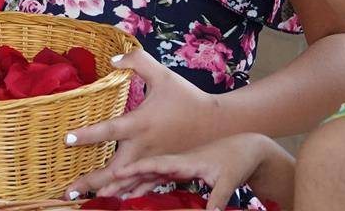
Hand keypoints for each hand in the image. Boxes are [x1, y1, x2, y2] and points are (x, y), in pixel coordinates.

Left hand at [65, 50, 220, 197]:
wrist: (217, 125)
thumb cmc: (186, 97)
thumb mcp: (162, 74)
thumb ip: (137, 62)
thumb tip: (113, 60)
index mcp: (140, 123)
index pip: (109, 131)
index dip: (87, 135)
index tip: (67, 139)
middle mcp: (143, 148)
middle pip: (112, 171)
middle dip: (90, 181)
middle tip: (67, 191)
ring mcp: (152, 163)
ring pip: (124, 184)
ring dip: (103, 192)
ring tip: (80, 199)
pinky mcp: (161, 171)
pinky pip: (139, 186)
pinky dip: (124, 193)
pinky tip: (110, 198)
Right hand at [112, 133, 282, 210]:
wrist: (245, 146)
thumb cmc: (237, 160)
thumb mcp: (229, 180)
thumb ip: (217, 198)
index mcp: (185, 160)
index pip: (156, 164)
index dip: (137, 169)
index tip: (118, 173)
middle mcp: (175, 161)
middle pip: (142, 169)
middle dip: (120, 178)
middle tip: (99, 188)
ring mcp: (174, 165)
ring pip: (144, 175)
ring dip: (124, 183)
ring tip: (103, 193)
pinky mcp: (177, 169)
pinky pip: (153, 178)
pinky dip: (138, 185)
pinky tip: (126, 193)